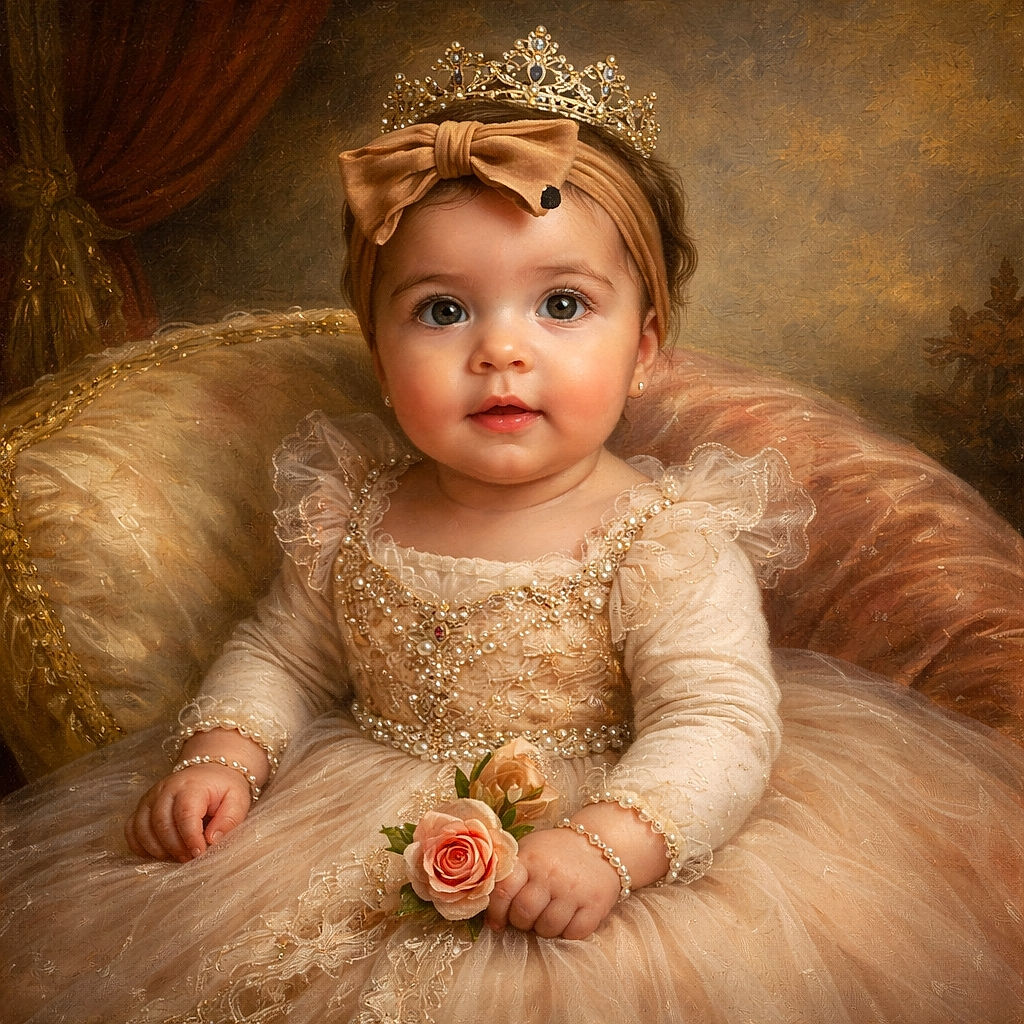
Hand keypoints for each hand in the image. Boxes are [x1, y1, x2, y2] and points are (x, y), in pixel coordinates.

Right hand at [125, 728, 269, 861]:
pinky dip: (140, 845)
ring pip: (142, 827)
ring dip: (157, 849)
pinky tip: (156, 853)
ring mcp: (151, 797)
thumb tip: (212, 840)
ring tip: (176, 856)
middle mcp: (166, 789)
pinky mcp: (142, 807)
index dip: (190, 838)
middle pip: (161, 822)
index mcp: (191, 785)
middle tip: (190, 858)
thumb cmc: (224, 789)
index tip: (199, 853)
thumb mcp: (237, 800)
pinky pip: (132, 829)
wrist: (210, 772)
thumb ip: (229, 819)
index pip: (185, 813)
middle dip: (175, 847)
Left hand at [485, 827, 620, 939]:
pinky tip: (567, 920)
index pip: (502, 891)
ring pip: (547, 928)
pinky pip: (573, 934)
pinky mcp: (595, 905)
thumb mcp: (530, 850)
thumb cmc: (556, 852)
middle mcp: (551, 874)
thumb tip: (487, 905)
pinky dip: (567, 933)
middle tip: (526, 918)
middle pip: (523, 914)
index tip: (497, 922)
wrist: (600, 844)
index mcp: (530, 859)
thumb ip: (510, 872)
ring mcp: (574, 890)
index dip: (495, 912)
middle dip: (520, 923)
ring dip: (543, 930)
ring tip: (547, 917)